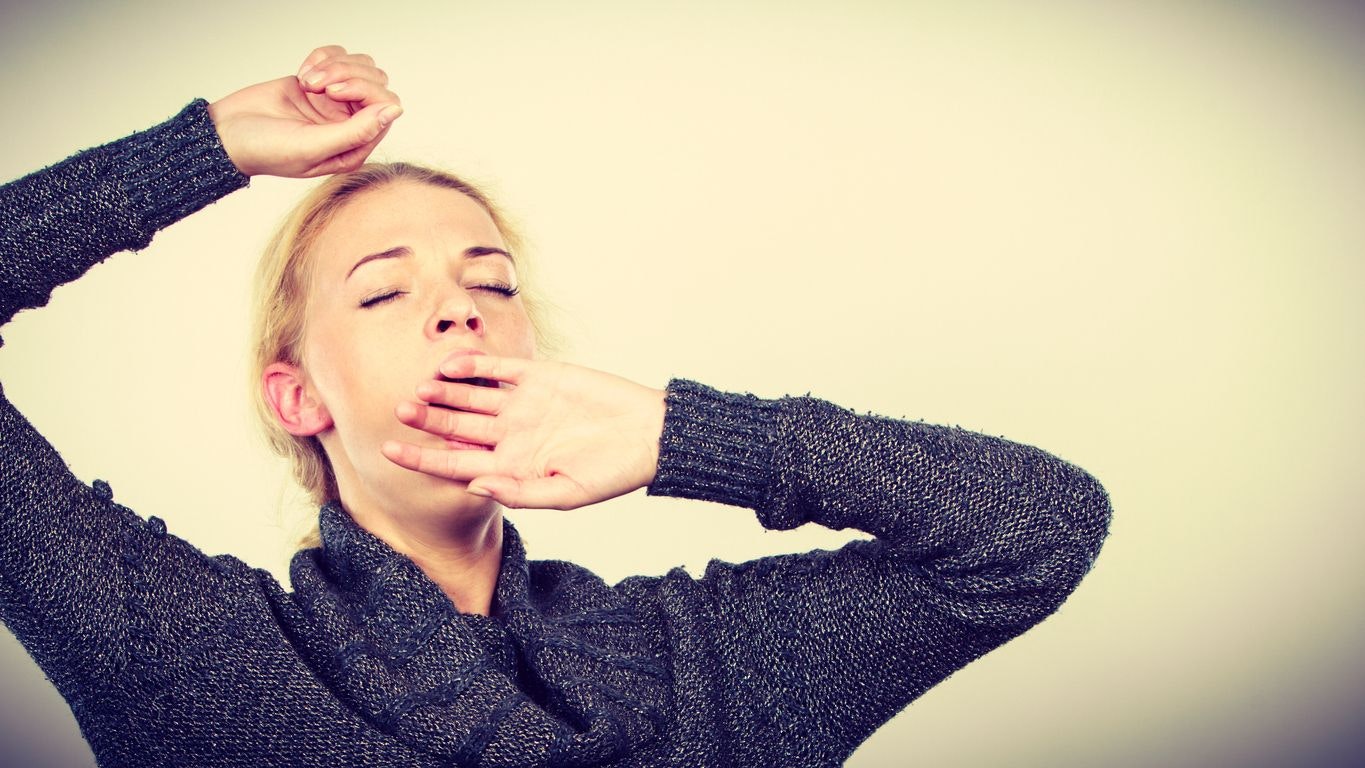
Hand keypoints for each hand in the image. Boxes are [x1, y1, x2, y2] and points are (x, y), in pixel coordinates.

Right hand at [206, 45, 401, 177]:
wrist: (227, 134)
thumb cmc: (266, 150)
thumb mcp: (314, 146)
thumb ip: (357, 131)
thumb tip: (395, 110)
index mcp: (356, 147)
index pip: (385, 107)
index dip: (363, 91)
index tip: (329, 92)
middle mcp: (351, 125)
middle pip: (376, 83)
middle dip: (347, 75)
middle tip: (316, 85)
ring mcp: (336, 103)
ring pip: (360, 67)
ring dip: (333, 66)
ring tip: (307, 81)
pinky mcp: (320, 84)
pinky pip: (338, 57)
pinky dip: (321, 59)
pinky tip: (302, 77)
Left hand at [381, 355, 666, 509]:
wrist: (649, 435)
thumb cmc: (612, 474)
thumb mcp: (566, 493)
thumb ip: (519, 492)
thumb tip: (474, 486)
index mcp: (512, 467)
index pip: (455, 464)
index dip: (422, 459)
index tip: (388, 452)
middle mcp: (511, 435)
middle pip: (457, 427)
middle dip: (428, 420)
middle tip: (399, 410)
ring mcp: (523, 405)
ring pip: (471, 396)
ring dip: (445, 392)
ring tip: (419, 389)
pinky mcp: (540, 377)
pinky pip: (499, 371)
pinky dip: (475, 367)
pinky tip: (451, 364)